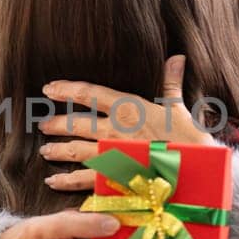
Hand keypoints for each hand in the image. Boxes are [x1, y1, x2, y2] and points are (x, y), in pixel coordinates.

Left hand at [39, 55, 214, 192]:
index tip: (49, 88)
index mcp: (128, 108)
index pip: (89, 93)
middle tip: (43, 124)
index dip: (66, 89)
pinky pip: (83, 179)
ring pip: (74, 151)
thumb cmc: (189, 139)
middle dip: (57, 124)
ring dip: (58, 151)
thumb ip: (171, 83)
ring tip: (46, 151)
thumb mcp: (179, 108)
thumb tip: (176, 58)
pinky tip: (53, 181)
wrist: (195, 171)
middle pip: (75, 124)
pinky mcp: (112, 178)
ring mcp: (110, 155)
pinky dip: (65, 181)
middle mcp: (114, 130)